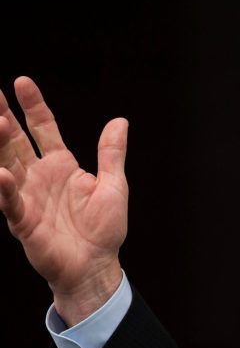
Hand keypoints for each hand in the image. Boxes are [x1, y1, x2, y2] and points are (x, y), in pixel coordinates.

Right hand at [0, 77, 128, 325]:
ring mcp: (27, 196)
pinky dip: (5, 187)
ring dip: (0, 145)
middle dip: (4, 118)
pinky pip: (10, 201)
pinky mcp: (22, 220)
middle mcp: (39, 176)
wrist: (96, 266)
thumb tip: (120, 121)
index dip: (33, 106)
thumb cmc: (104, 229)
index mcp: (62, 165)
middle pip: (16, 141)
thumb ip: (112, 154)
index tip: (21, 81)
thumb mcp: (114, 186)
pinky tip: (2, 172)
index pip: (43, 128)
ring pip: (7, 164)